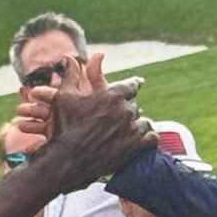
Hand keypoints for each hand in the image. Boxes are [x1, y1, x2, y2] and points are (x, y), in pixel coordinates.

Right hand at [15, 54, 155, 187]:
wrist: (66, 159)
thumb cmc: (64, 126)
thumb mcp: (64, 96)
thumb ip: (71, 75)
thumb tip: (68, 56)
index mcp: (112, 95)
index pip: (132, 85)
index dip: (134, 84)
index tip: (138, 83)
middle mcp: (125, 110)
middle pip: (135, 105)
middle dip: (129, 108)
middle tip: (126, 113)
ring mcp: (132, 129)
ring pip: (145, 122)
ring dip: (140, 124)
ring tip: (137, 127)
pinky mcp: (135, 148)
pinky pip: (152, 139)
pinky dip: (149, 138)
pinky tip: (146, 140)